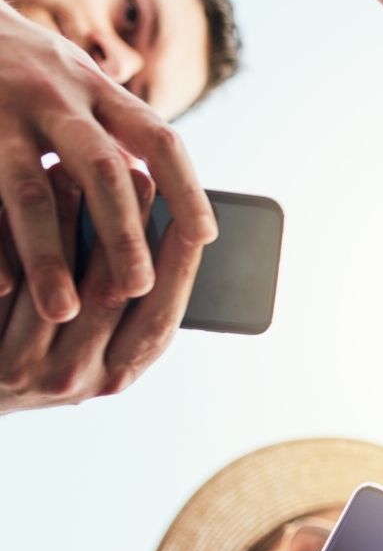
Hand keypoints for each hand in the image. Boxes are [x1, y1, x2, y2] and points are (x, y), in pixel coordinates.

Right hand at [0, 2, 216, 322]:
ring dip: (49, 254)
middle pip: (101, 168)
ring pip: (30, 190)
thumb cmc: (21, 69)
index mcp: (97, 89)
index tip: (206, 237)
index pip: (158, 138)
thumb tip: (167, 206)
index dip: (186, 188)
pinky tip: (3, 287)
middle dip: (122, 233)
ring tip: (64, 311)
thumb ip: (113, 131)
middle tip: (138, 288)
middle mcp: (54, 95)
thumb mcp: (74, 81)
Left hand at [0, 167, 203, 414]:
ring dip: (66, 222)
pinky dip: (11, 240)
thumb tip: (154, 234)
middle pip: (113, 294)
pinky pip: (6, 289)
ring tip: (74, 172)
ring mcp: (27, 369)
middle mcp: (79, 378)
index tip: (195, 218)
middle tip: (139, 176)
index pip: (162, 316)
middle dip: (128, 230)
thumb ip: (123, 309)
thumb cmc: (44, 357)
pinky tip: (15, 201)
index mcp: (118, 375)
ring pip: (58, 285)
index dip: (180, 265)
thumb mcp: (93, 348)